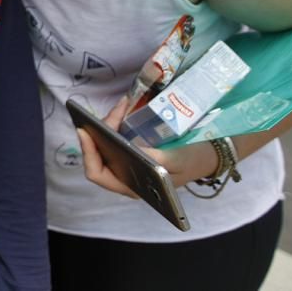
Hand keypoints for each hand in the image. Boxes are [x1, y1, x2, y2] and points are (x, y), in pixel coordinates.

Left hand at [78, 96, 220, 196]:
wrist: (208, 154)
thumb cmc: (192, 162)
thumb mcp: (177, 162)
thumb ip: (156, 160)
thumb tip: (133, 150)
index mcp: (131, 185)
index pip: (98, 174)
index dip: (88, 154)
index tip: (84, 132)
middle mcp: (124, 174)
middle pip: (98, 153)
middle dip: (98, 132)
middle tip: (109, 112)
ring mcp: (127, 159)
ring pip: (106, 140)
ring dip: (109, 122)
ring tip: (122, 105)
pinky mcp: (132, 146)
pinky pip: (117, 132)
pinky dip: (119, 119)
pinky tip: (126, 106)